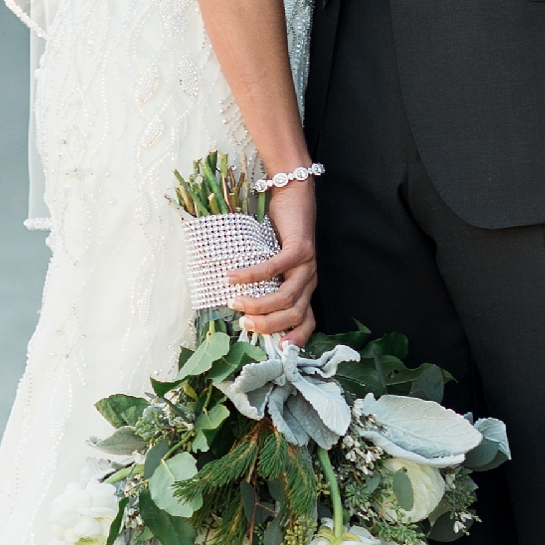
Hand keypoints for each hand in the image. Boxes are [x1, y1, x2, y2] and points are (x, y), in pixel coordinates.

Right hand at [230, 173, 317, 341]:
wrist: (293, 194)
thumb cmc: (278, 231)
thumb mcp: (274, 263)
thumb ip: (265, 283)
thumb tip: (237, 305)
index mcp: (306, 289)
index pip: (307, 322)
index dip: (294, 339)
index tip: (274, 350)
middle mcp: (310, 280)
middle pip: (294, 314)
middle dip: (268, 324)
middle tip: (243, 323)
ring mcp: (308, 265)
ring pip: (287, 296)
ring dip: (258, 303)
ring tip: (235, 301)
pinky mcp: (301, 248)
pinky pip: (276, 268)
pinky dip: (253, 275)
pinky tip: (234, 276)